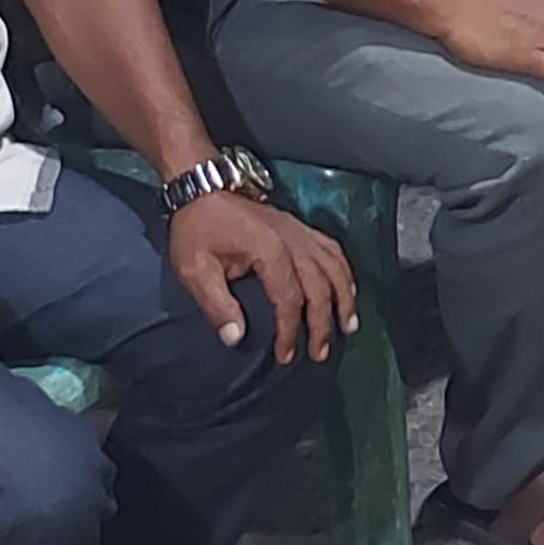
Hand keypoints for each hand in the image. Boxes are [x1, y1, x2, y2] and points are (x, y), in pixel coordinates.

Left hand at [166, 192, 353, 362]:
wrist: (203, 188)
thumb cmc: (197, 229)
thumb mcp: (195, 268)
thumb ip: (216, 304)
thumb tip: (235, 338)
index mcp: (269, 250)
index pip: (289, 298)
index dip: (289, 330)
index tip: (285, 356)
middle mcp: (293, 240)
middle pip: (319, 286)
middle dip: (322, 323)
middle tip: (320, 352)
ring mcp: (300, 232)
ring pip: (334, 267)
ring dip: (344, 298)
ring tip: (348, 326)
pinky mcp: (300, 228)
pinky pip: (333, 251)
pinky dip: (344, 272)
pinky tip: (347, 289)